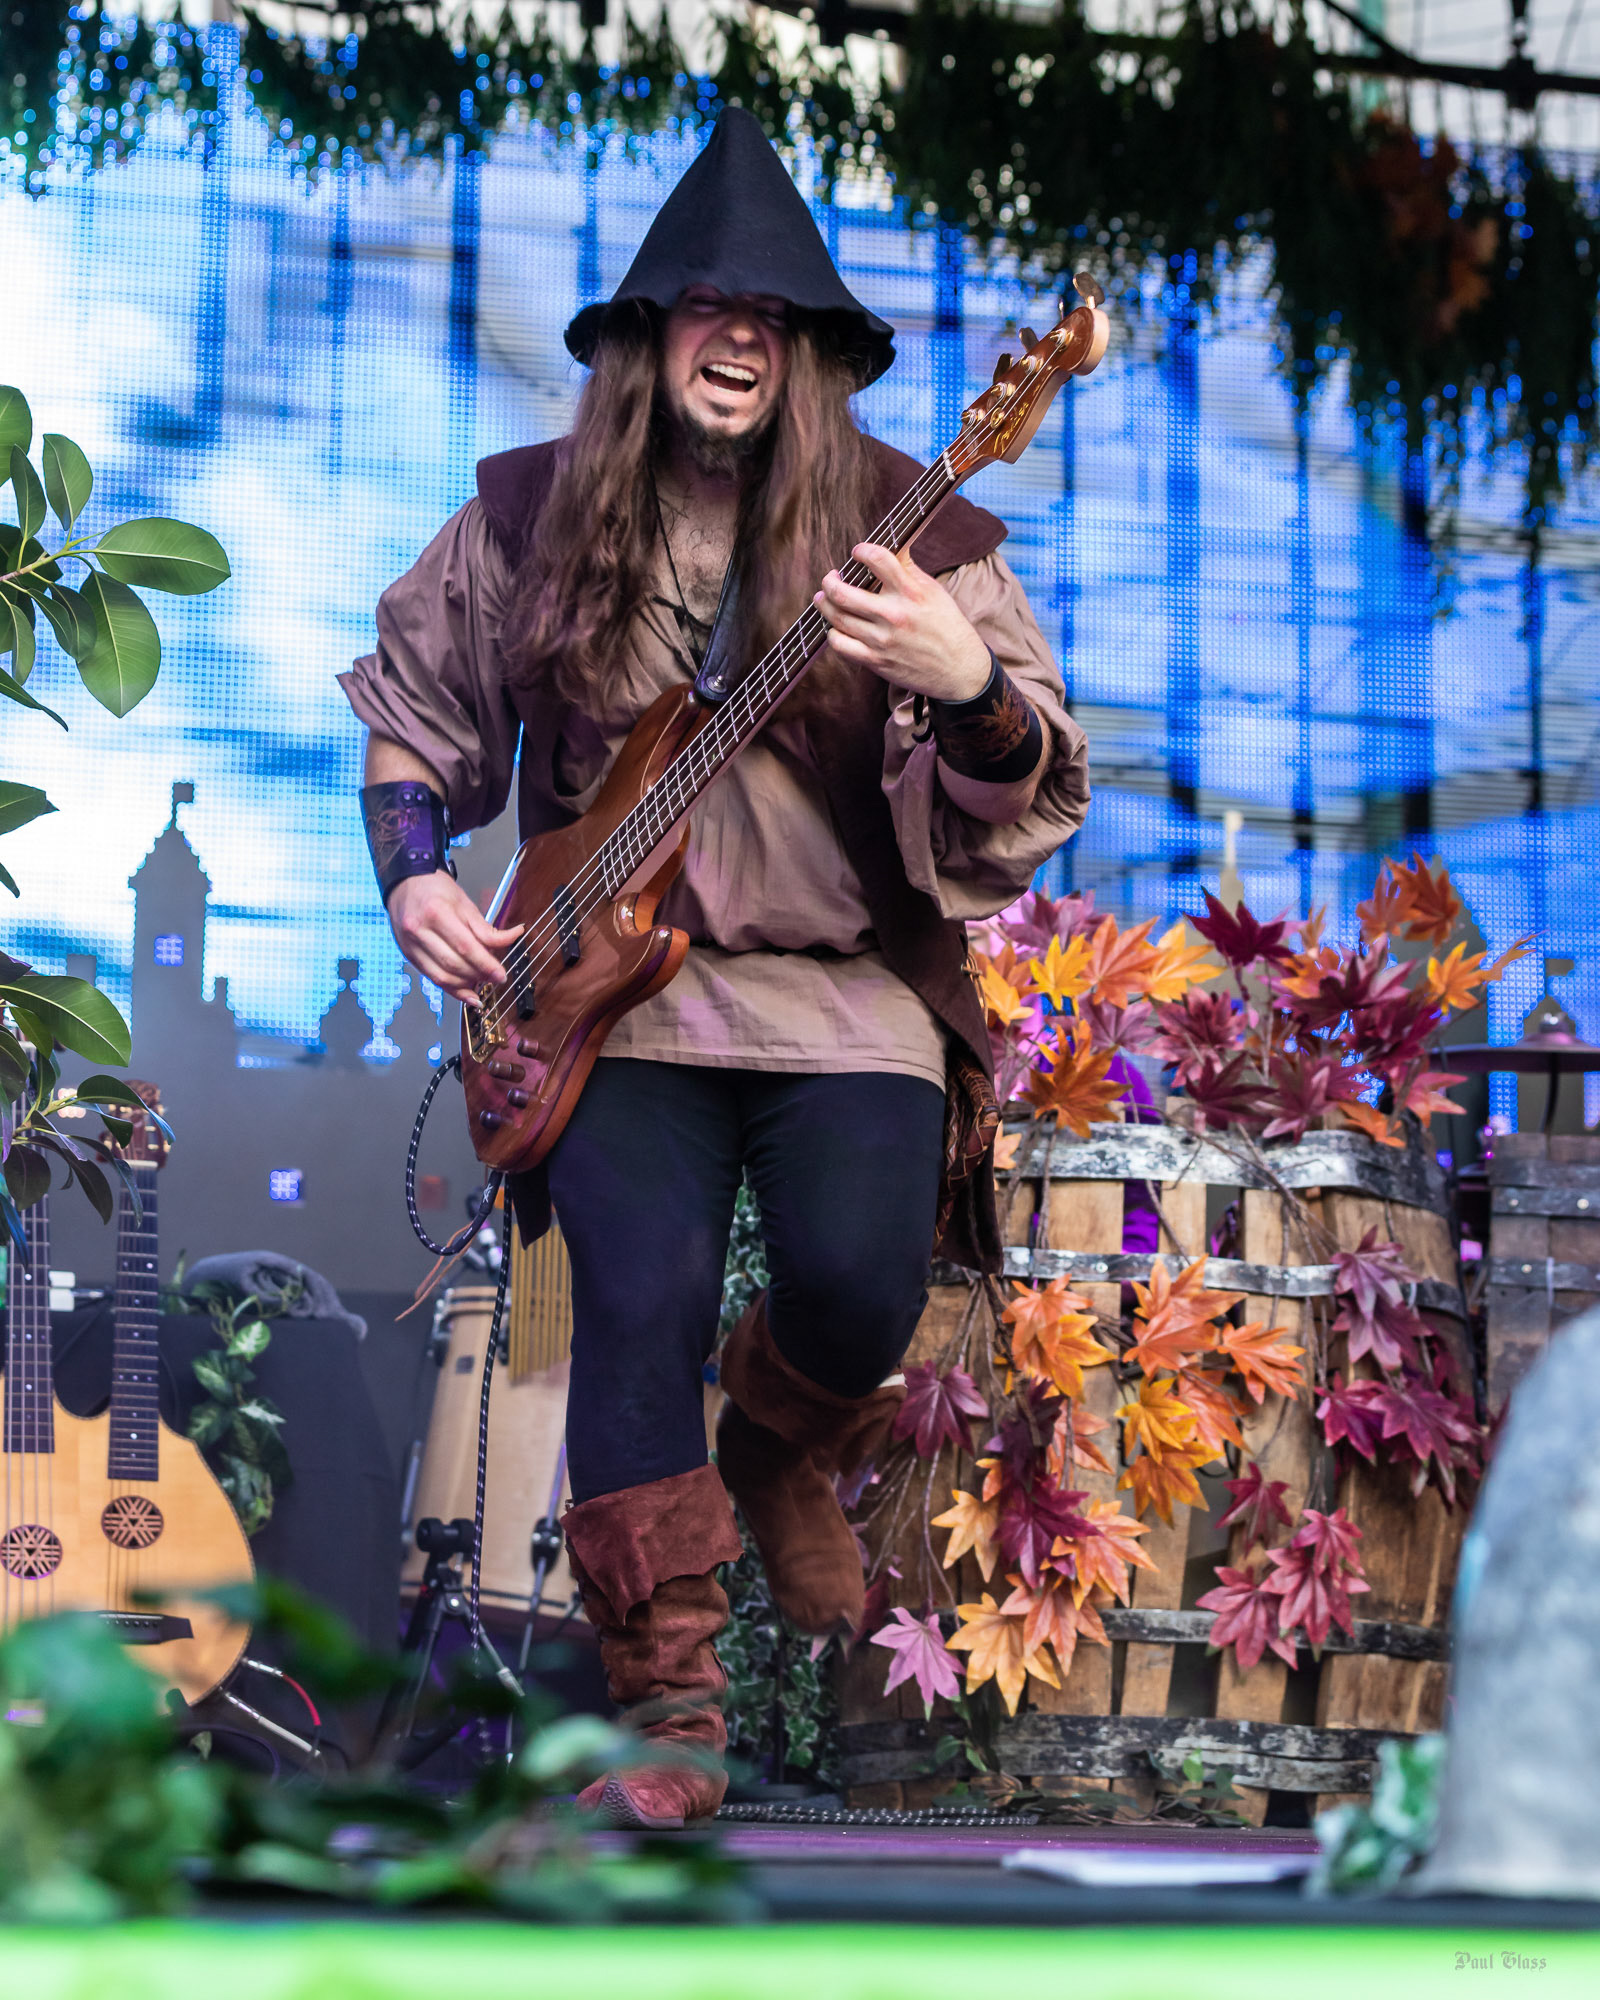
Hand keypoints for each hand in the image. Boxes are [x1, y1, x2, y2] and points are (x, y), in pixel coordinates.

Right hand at [387, 872, 523, 1005]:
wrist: (405, 883)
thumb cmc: (435, 889)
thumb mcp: (464, 902)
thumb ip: (485, 927)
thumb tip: (510, 939)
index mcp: (436, 912)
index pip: (465, 946)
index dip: (486, 964)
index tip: (500, 974)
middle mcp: (419, 930)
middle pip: (454, 964)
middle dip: (478, 975)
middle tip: (495, 978)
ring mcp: (410, 944)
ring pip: (442, 976)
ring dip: (466, 985)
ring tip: (482, 983)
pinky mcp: (408, 955)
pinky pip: (432, 978)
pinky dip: (452, 989)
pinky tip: (467, 994)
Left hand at [815, 543, 991, 701]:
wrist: (959, 669)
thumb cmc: (947, 626)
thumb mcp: (934, 591)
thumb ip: (908, 568)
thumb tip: (892, 544)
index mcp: (911, 592)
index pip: (878, 559)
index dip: (862, 551)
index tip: (858, 552)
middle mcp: (894, 615)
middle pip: (843, 593)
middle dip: (830, 581)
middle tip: (832, 577)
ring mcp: (883, 640)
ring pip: (837, 618)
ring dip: (825, 604)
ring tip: (825, 598)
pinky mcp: (876, 661)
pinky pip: (840, 645)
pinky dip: (833, 633)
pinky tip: (837, 626)